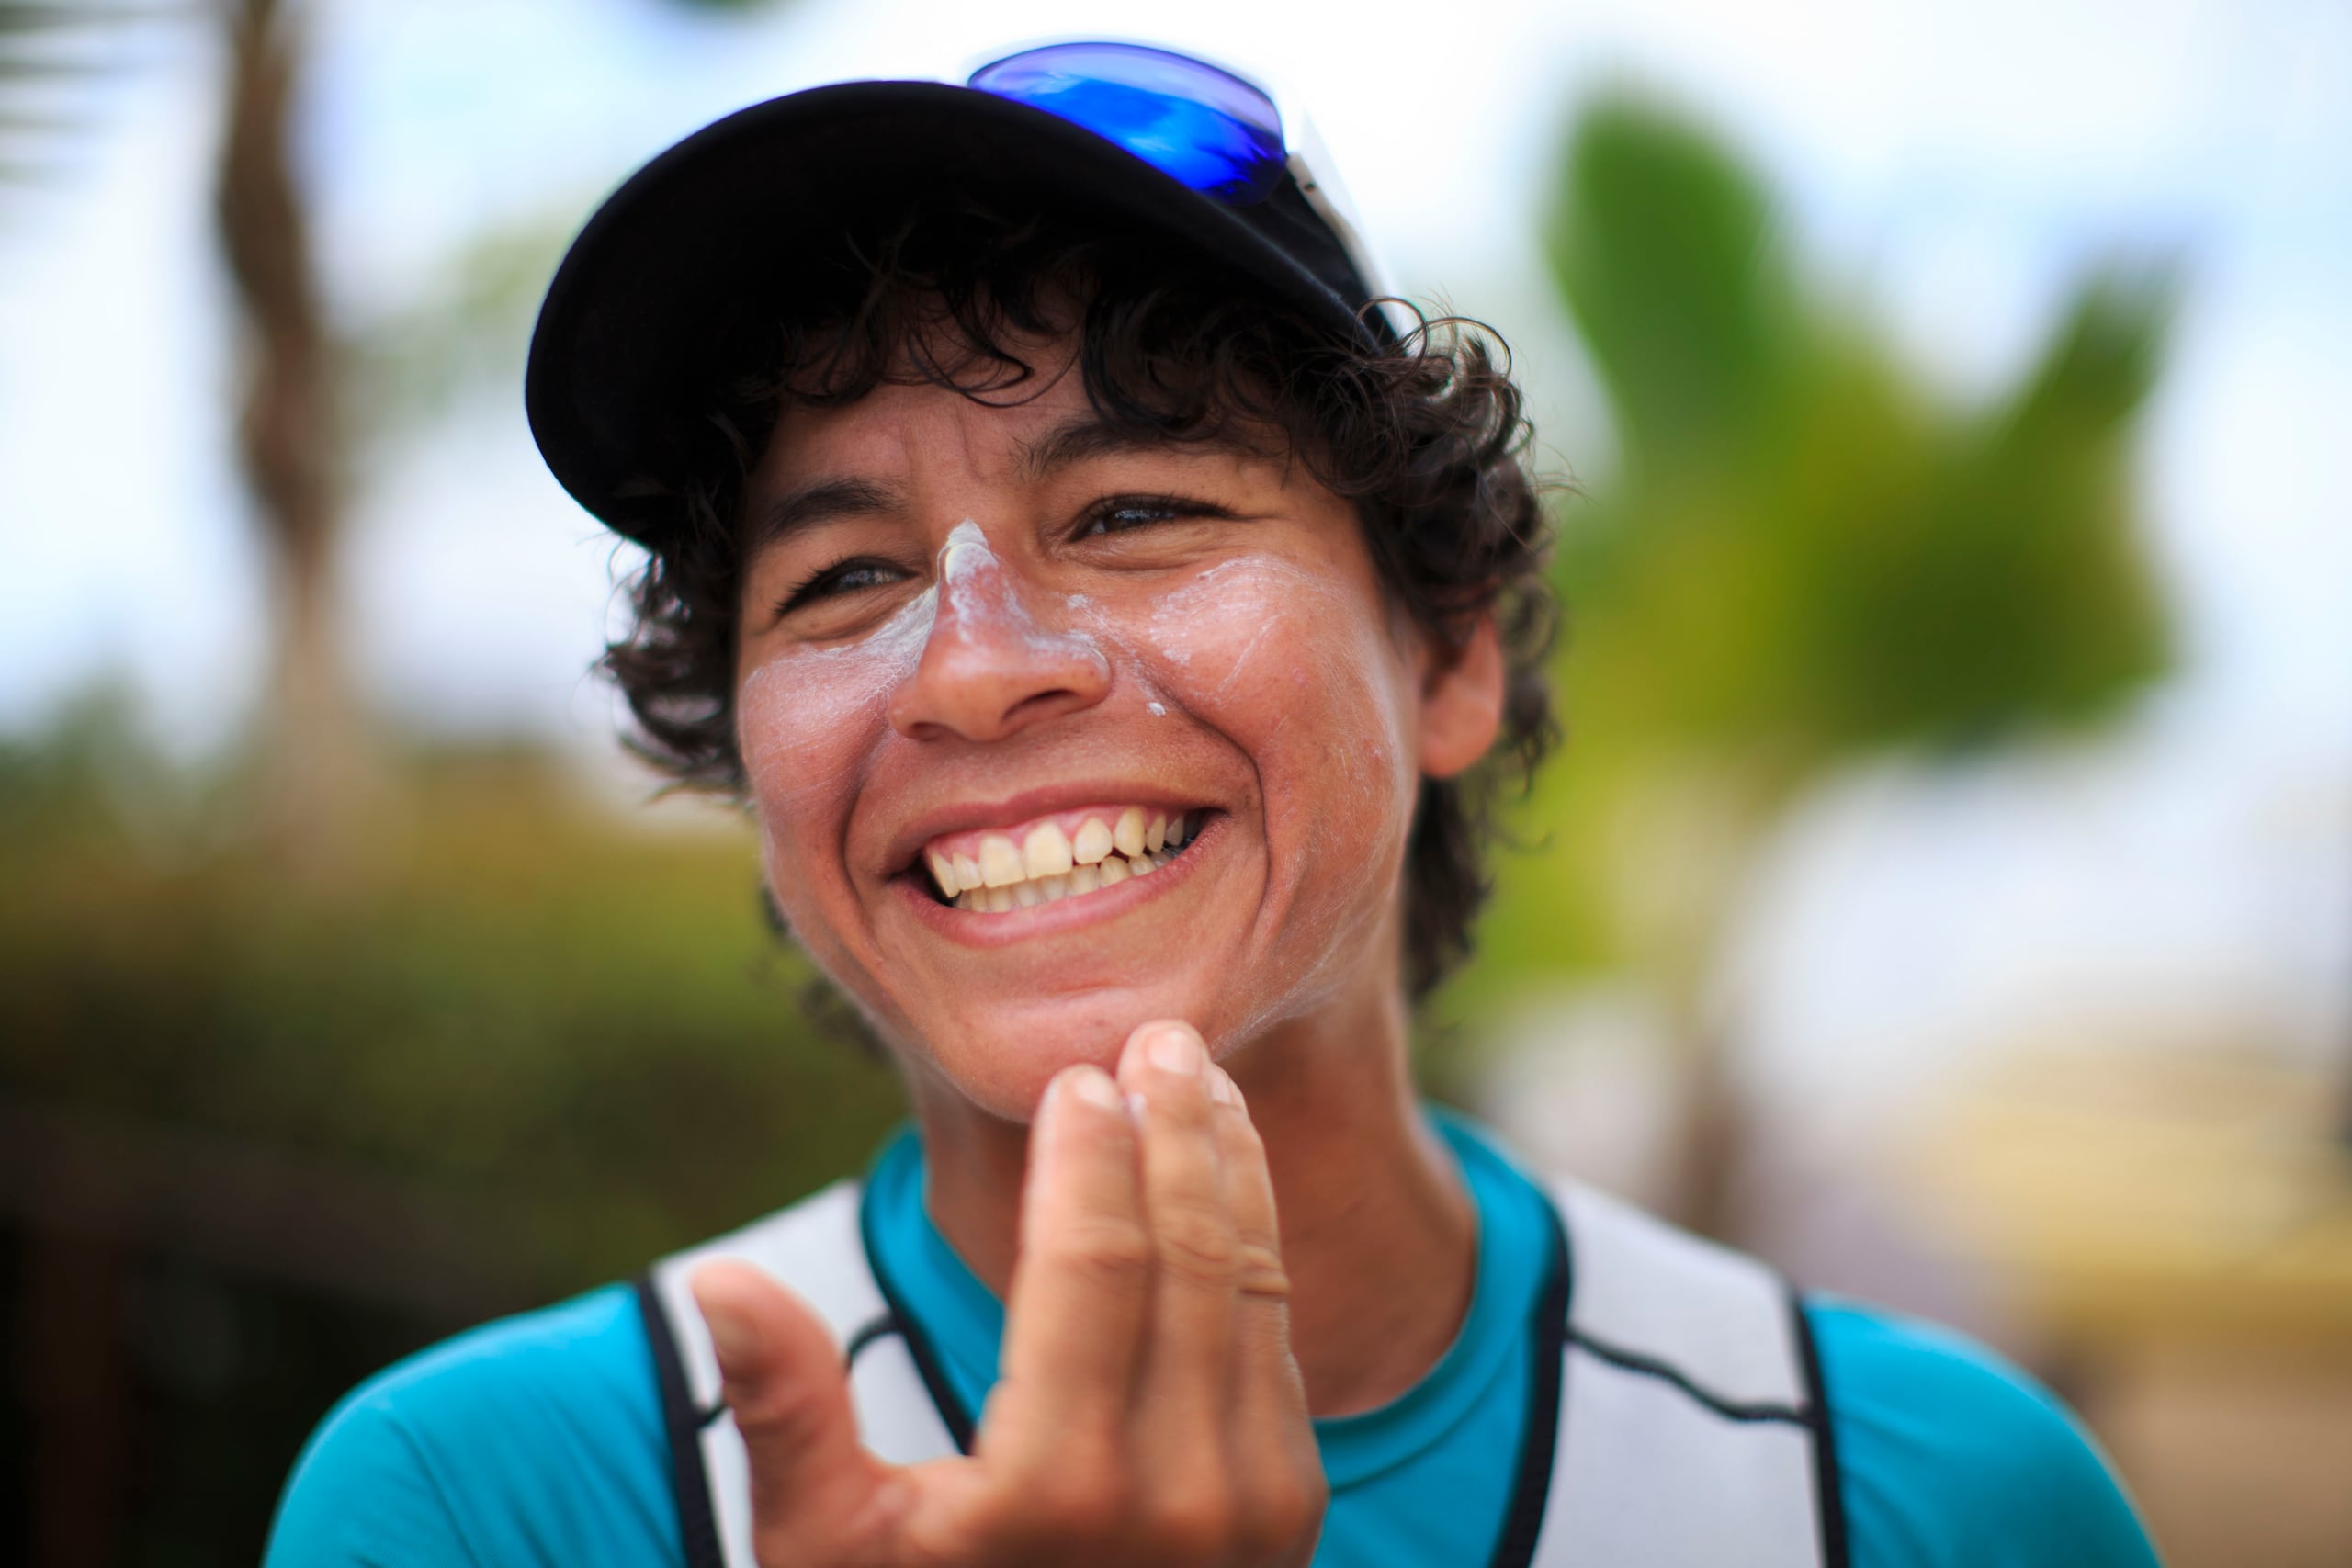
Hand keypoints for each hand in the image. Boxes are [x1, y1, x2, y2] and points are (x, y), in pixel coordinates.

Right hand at [691, 1019, 1326, 1566]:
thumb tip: (717, 1279)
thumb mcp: (824, 1558)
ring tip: (1206, 1083)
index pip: (1095, 1261)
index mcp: (1057, 1487)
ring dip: (1234, 1174)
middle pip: (1192, 1254)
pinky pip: (1278, 1347)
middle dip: (1179, 1130)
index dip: (1088, 1153)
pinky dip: (1256, 1251)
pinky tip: (1229, 1192)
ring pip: (1253, 1291)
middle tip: (1163, 1035)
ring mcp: (1252, 1509)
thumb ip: (787, 1414)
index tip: (1076, 1073)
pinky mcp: (1288, 1519)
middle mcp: (1180, 1492)